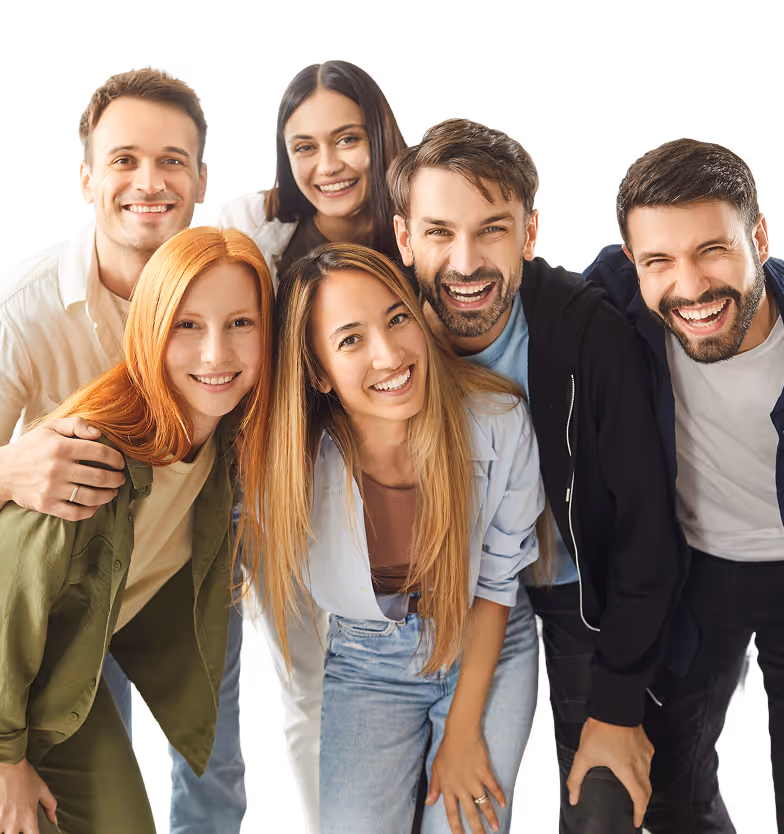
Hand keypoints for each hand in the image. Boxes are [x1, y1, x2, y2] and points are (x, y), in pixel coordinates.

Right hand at [0, 417, 125, 520]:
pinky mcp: (47, 505)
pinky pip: (75, 513)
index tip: (121, 463)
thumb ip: (76, 424)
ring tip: (113, 492)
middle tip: (121, 479)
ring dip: (108, 495)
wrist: (2, 471)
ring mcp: (52, 489)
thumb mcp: (50, 427)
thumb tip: (99, 433)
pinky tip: (95, 505)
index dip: (116, 459)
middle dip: (117, 479)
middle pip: (100, 477)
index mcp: (61, 447)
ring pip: (91, 496)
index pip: (100, 453)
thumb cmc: (31, 447)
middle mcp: (58, 468)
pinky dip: (90, 511)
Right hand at [0, 759, 57, 832]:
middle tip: (19, 827)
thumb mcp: (43, 790)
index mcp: (29, 818)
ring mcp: (2, 821)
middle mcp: (14, 823)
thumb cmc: (26, 777)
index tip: (32, 831)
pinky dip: (0, 825)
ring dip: (7, 830)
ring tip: (9, 823)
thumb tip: (54, 819)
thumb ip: (50, 806)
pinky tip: (3, 819)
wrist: (11, 767)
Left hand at [426, 729, 505, 833]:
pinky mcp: (484, 771)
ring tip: (495, 827)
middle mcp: (461, 787)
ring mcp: (474, 780)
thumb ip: (433, 786)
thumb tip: (429, 802)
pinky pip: (493, 787)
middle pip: (470, 813)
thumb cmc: (446, 749)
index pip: (451, 813)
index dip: (456, 827)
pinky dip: (499, 796)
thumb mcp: (435, 767)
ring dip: (490, 817)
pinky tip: (503, 804)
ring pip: (483, 803)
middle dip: (476, 828)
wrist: (460, 733)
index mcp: (448, 787)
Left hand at [567, 717, 653, 828]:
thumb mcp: (584, 755)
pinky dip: (644, 770)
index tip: (636, 821)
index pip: (640, 799)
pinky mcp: (646, 743)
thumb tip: (573, 797)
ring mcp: (645, 753)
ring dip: (643, 786)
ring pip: (649, 776)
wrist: (614, 706)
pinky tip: (634, 767)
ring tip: (634, 790)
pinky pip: (648, 762)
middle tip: (636, 810)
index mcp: (628, 771)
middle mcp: (641, 764)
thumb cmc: (601, 729)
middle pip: (647, 790)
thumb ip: (577, 779)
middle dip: (642, 803)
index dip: (639, 813)